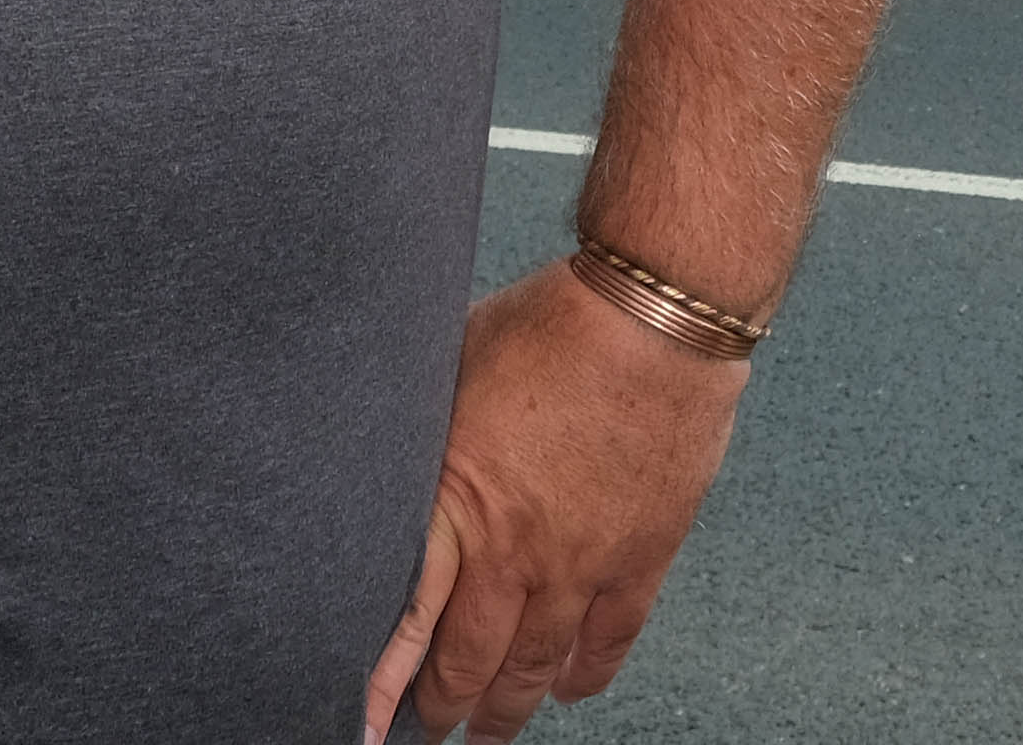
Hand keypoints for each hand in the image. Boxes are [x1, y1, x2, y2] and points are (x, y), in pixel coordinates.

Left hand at [363, 260, 750, 743]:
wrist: (655, 318)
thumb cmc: (551, 325)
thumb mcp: (452, 371)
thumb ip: (425, 432)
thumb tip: (388, 442)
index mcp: (456, 505)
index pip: (404, 621)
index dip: (381, 683)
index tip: (366, 724)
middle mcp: (514, 553)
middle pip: (468, 661)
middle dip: (443, 706)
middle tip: (429, 728)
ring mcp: (580, 564)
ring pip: (534, 668)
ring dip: (507, 708)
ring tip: (489, 731)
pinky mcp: (641, 557)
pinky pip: (609, 641)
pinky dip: (586, 675)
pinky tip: (568, 689)